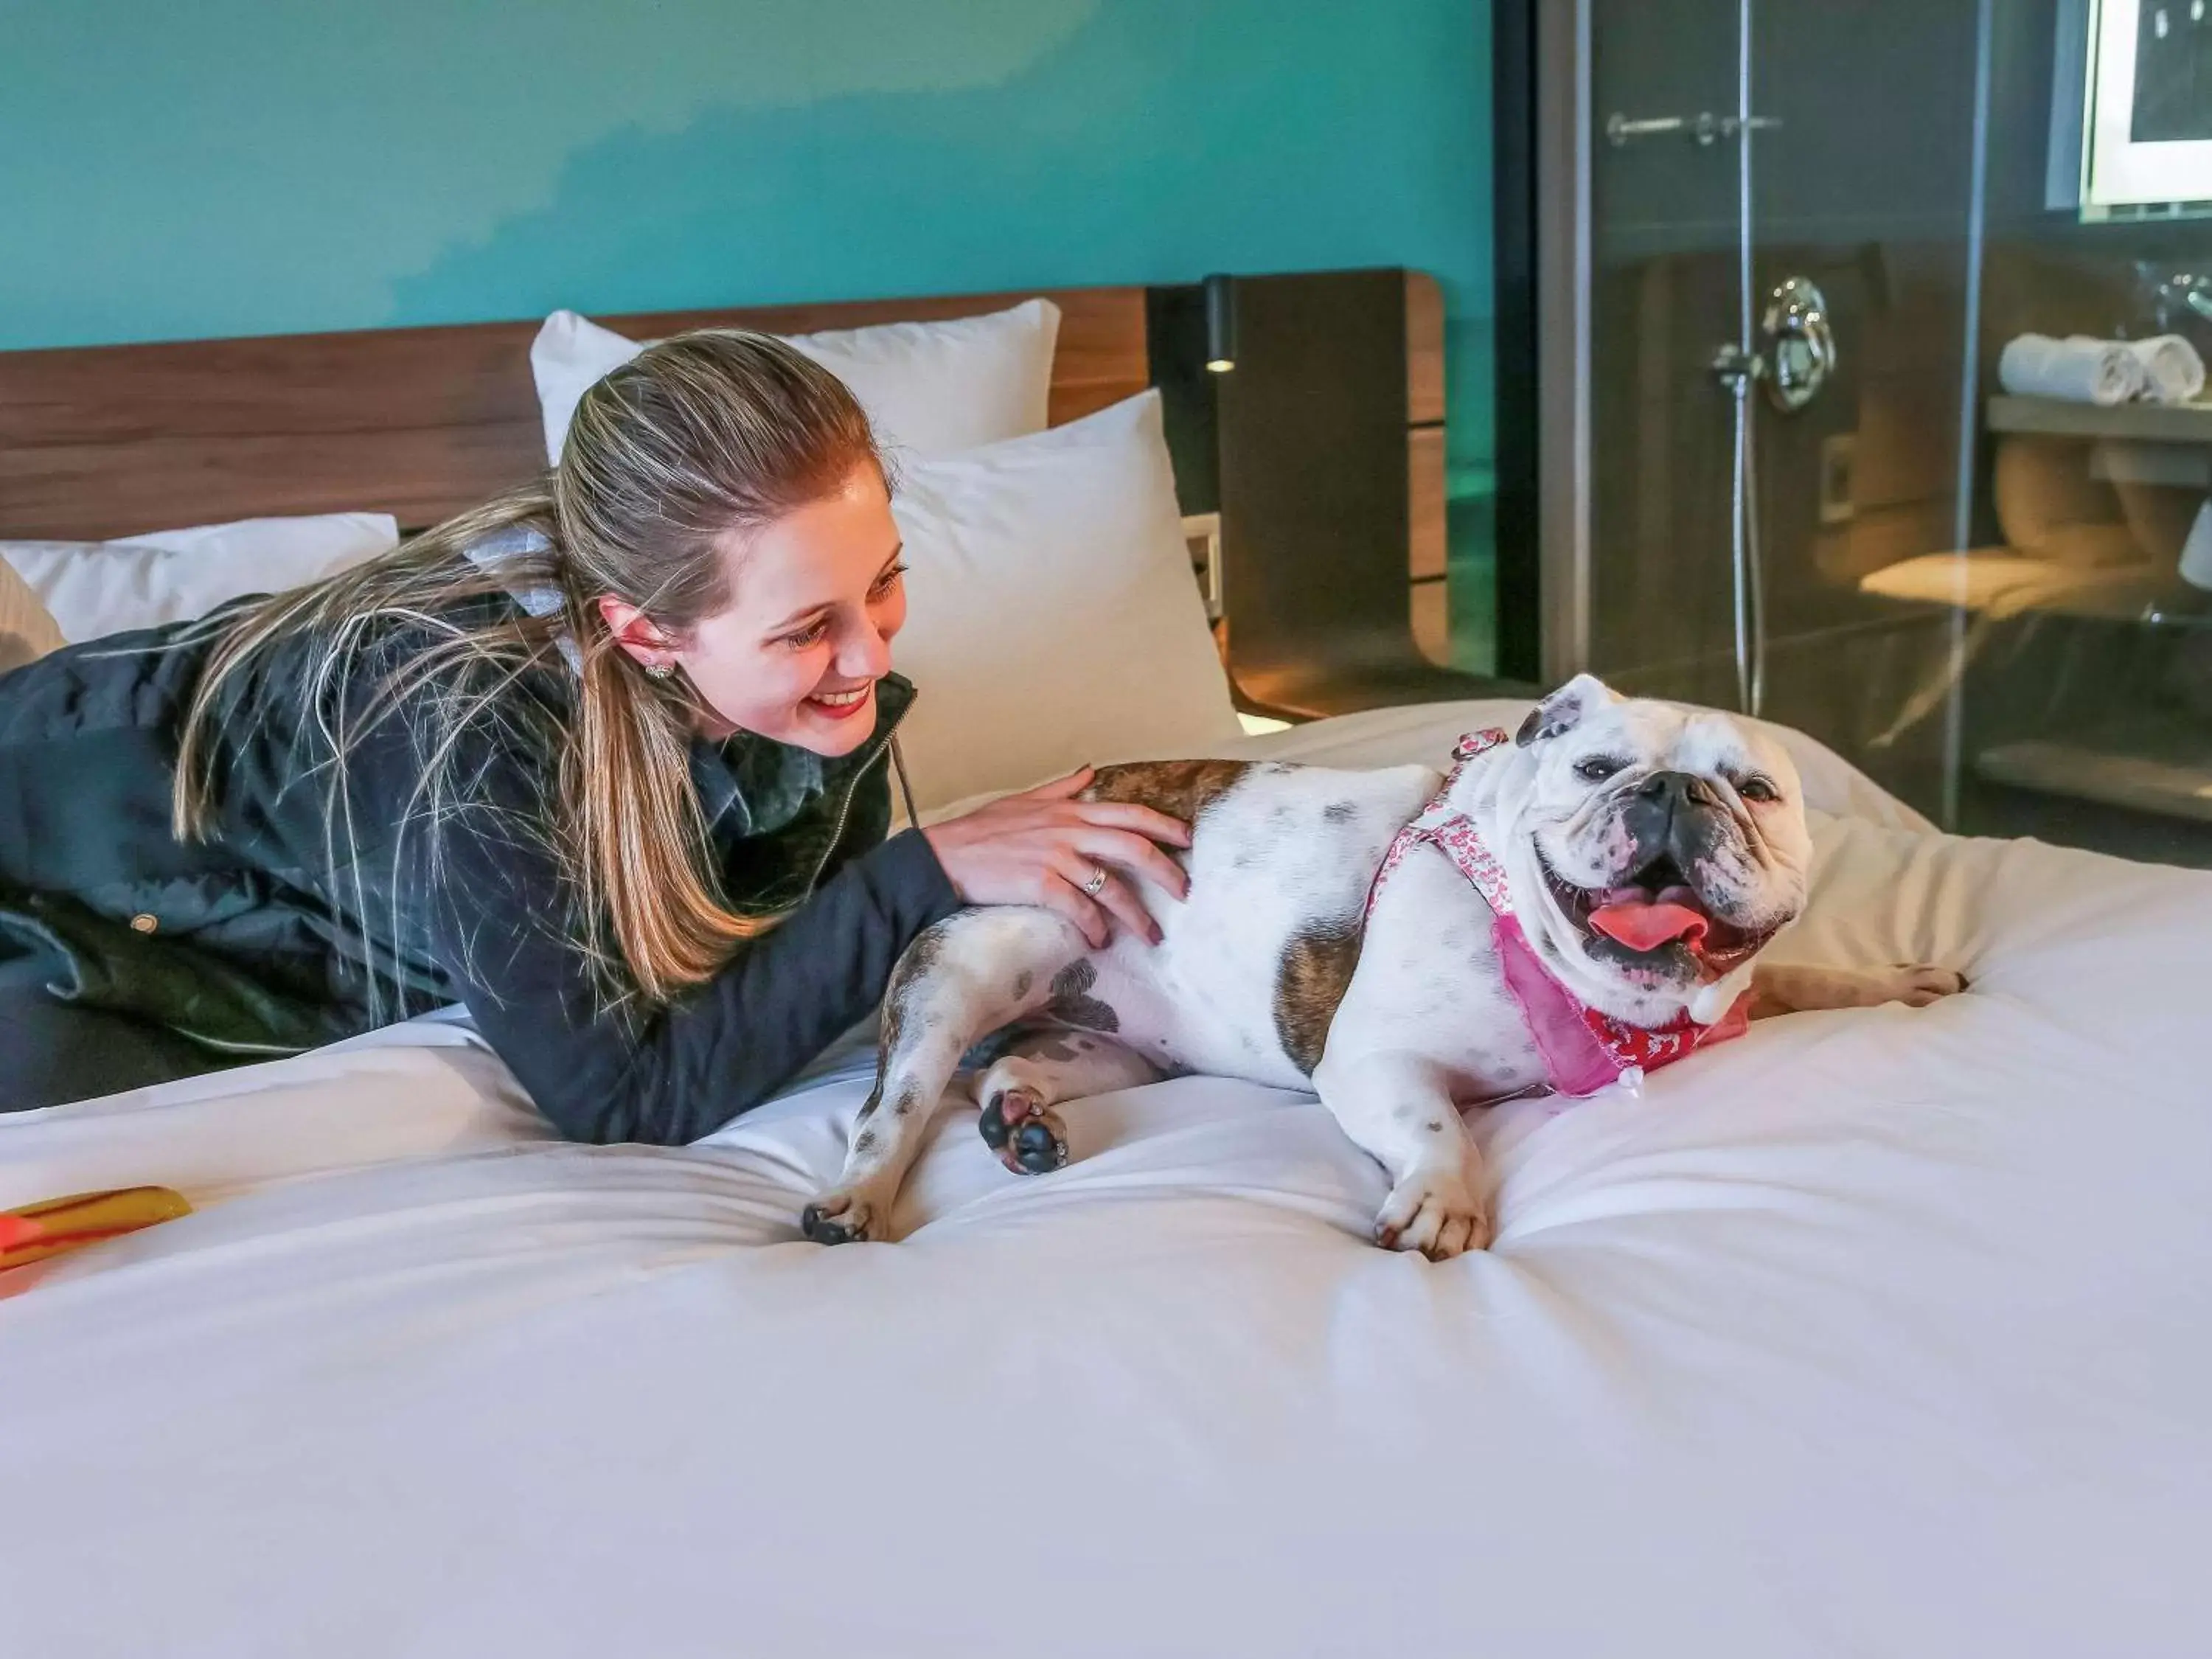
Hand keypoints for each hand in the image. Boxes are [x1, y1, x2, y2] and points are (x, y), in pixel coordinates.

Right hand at [921, 767, 1191, 948]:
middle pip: (1133, 847)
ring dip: (1136, 914)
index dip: (1164, 825)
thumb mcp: (1025, 799)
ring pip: (1111, 885)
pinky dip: (1095, 928)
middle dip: (1166, 872)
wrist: (944, 856)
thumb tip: (1090, 772)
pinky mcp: (1040, 884)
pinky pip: (1079, 908)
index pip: (1130, 813)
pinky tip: (1101, 942)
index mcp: (1070, 811)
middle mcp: (1069, 830)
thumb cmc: (982, 830)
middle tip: (1185, 892)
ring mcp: (1056, 857)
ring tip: (1152, 935)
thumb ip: (1063, 788)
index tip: (1188, 840)